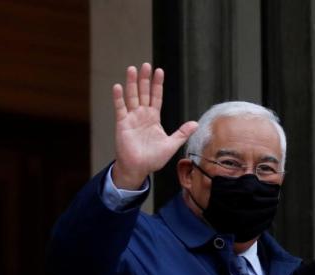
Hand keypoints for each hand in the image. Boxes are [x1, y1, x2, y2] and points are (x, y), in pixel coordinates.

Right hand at [111, 63, 197, 189]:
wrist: (139, 169)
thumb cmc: (153, 158)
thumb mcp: (171, 144)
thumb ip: (182, 133)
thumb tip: (196, 123)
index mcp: (154, 118)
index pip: (156, 97)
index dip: (157, 85)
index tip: (159, 71)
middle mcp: (142, 115)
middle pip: (143, 93)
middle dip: (145, 79)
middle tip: (146, 65)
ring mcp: (131, 118)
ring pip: (132, 97)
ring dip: (132, 83)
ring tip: (132, 69)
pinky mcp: (122, 124)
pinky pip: (120, 108)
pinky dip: (118, 98)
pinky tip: (118, 86)